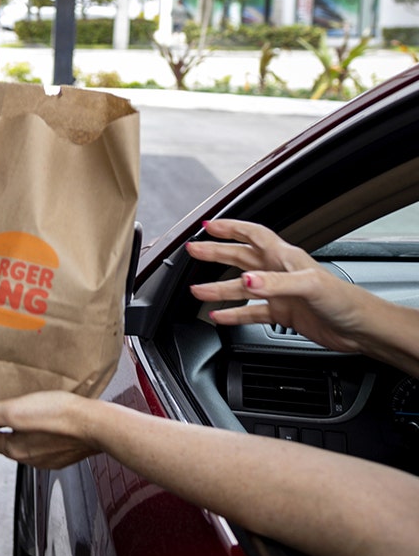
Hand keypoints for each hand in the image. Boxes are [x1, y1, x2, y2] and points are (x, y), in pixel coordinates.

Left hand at [0, 391, 101, 469]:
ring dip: (2, 427)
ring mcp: (44, 454)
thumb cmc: (61, 417)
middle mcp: (27, 455)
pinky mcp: (60, 448)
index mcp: (13, 448)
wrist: (99, 425)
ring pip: (16, 439)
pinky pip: (34, 438)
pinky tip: (29, 420)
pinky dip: (25, 429)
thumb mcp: (15, 411)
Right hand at [186, 219, 374, 354]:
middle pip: (240, 258)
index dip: (231, 228)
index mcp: (286, 257)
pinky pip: (250, 313)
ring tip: (196, 291)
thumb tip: (245, 281)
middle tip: (193, 252)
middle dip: (215, 253)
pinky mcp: (282, 313)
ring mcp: (279, 293)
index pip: (253, 235)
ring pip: (241, 288)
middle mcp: (279, 272)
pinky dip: (234, 315)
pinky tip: (220, 317)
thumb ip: (274, 283)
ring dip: (218, 289)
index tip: (209, 226)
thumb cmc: (344, 301)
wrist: (361, 329)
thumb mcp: (309, 286)